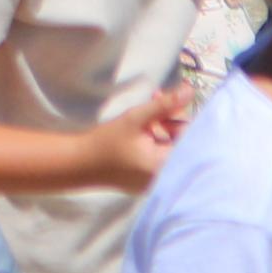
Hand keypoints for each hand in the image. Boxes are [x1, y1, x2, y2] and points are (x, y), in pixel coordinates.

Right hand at [76, 85, 194, 191]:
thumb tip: (189, 90)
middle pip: (181, 144)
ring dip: (163, 129)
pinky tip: (144, 128)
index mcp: (167, 166)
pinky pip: (161, 159)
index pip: (191, 139)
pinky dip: (156, 142)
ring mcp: (159, 182)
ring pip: (171, 150)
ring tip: (146, 112)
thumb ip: (164, 105)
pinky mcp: (150, 182)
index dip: (183, 116)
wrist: (80, 164)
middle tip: (156, 98)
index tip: (174, 100)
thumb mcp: (136, 119)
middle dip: (171, 120)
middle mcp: (167, 178)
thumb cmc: (106, 142)